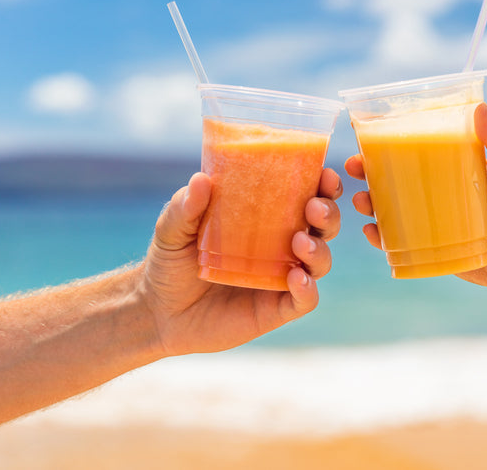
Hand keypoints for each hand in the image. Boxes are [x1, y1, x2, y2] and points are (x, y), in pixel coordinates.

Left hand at [142, 168, 342, 355]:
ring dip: (320, 249)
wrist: (157, 312)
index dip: (323, 185)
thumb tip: (201, 180)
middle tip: (314, 207)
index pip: (305, 194)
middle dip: (329, 213)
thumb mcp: (172, 229)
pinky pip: (305, 300)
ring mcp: (281, 277)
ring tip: (301, 242)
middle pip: (323, 225)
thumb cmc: (170, 262)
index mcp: (265, 216)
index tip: (325, 174)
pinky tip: (296, 279)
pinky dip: (308, 289)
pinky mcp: (276, 309)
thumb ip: (185, 206)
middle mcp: (281, 245)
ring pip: (320, 261)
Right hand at [344, 103, 486, 295]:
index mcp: (451, 170)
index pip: (413, 151)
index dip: (385, 144)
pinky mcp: (429, 251)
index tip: (364, 136)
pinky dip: (381, 238)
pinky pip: (398, 243)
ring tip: (361, 201)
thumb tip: (480, 107)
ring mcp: (430, 223)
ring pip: (389, 210)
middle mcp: (436, 194)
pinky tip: (372, 232)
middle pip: (392, 180)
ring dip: (368, 204)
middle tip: (352, 170)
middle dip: (366, 174)